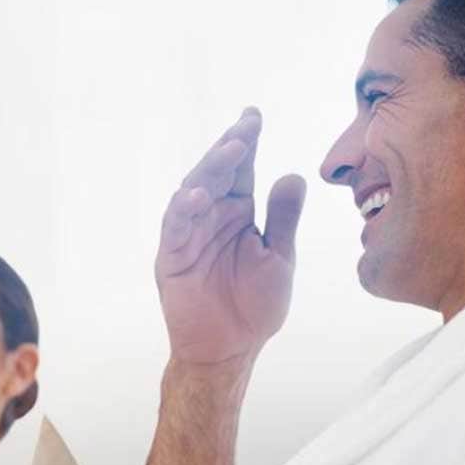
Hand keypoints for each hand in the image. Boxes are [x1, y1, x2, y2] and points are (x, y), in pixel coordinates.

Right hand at [156, 108, 305, 364]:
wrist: (230, 348)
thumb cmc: (255, 306)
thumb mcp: (279, 258)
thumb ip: (283, 219)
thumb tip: (293, 175)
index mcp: (238, 212)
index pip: (241, 169)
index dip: (245, 142)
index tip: (253, 116)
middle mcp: (211, 217)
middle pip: (217, 173)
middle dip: (230, 147)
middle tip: (245, 127)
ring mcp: (189, 234)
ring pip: (194, 191)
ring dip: (210, 170)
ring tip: (231, 151)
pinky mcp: (172, 256)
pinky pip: (175, 227)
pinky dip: (184, 210)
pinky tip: (199, 195)